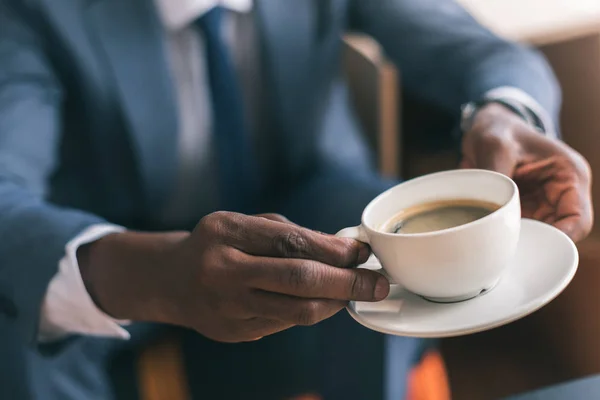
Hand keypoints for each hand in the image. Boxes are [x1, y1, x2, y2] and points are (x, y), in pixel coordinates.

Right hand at [79, 212, 388, 342]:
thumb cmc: (215, 243)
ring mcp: (228, 308)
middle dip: (347, 283)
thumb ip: (287, 233)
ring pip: (297, 312)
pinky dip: (309, 313)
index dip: (334, 249)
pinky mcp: (235, 333)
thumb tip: (343, 248)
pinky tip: (320, 302)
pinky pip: (284, 324)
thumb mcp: (242, 223)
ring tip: (355, 294)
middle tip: (378, 283)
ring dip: (335, 303)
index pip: (292, 242)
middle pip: (299, 281)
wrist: (170, 281)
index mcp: (227, 234)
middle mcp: (224, 271)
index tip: (362, 252)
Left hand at [460, 104, 592, 241]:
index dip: (560, 237)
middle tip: (508, 244)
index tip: (531, 243)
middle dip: (535, 240)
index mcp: (569, 175)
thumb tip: (491, 211)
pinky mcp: (525, 207)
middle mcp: (561, 192)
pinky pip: (521, 229)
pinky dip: (508, 233)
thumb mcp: (495, 147)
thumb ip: (497, 176)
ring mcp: (543, 201)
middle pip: (559, 232)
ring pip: (539, 234)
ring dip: (520, 238)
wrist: (485, 126)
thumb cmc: (498, 129)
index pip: (578, 219)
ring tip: (496, 238)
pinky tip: (491, 233)